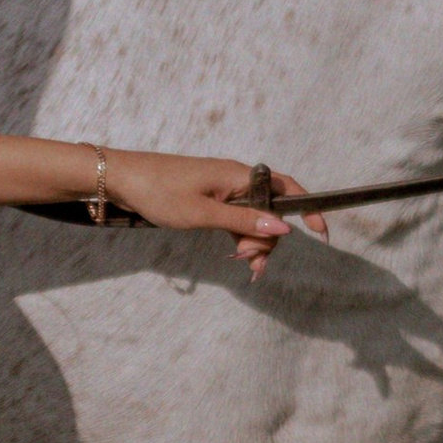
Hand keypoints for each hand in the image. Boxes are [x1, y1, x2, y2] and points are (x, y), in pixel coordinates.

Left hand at [102, 151, 328, 277]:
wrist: (121, 180)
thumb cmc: (159, 192)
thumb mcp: (203, 214)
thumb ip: (244, 222)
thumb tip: (283, 228)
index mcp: (239, 176)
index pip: (286, 189)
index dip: (307, 209)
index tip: (321, 232)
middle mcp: (236, 179)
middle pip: (271, 211)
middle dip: (268, 239)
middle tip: (246, 260)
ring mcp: (223, 190)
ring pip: (254, 219)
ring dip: (254, 243)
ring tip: (244, 266)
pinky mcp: (211, 200)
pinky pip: (238, 220)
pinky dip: (240, 238)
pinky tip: (237, 257)